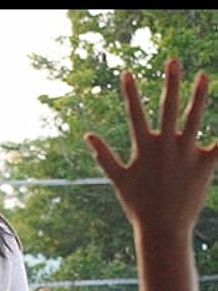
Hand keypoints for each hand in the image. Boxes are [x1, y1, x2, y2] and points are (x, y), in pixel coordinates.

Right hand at [85, 59, 216, 232]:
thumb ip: (104, 156)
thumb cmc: (139, 206)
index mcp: (144, 148)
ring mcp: (186, 154)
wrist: (163, 229)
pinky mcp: (204, 165)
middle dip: (170, 82)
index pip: (135, 114)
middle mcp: (165, 146)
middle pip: (168, 107)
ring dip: (198, 95)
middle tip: (173, 61)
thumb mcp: (119, 180)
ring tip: (203, 76)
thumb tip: (87, 136)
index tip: (127, 73)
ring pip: (194, 118)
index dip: (130, 93)